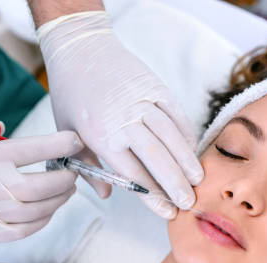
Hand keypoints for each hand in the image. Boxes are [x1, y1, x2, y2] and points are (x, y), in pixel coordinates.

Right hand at [0, 121, 83, 250]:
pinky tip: (47, 212)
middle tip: (73, 170)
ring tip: (65, 190)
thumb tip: (5, 129)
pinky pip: (21, 232)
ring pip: (37, 212)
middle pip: (42, 186)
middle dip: (66, 178)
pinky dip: (41, 222)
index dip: (60, 144)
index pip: (31, 150)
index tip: (76, 140)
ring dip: (58, 201)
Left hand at [37, 11, 203, 218]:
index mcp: (100, 135)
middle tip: (189, 202)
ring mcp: (142, 101)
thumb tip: (107, 196)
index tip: (167, 212)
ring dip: (187, 161)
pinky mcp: (155, 86)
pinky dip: (186, 134)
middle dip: (175, 183)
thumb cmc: (71, 94)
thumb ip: (86, 166)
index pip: (132, 173)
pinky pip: (176, 114)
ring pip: (171, 136)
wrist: (79, 46)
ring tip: (198, 180)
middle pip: (157, 158)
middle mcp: (124, 119)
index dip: (152, 196)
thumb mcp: (67, 133)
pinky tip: (192, 151)